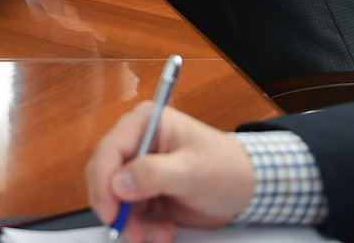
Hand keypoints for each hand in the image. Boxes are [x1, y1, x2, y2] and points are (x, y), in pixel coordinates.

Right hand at [86, 104, 255, 241]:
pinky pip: (130, 213)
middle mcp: (136, 143)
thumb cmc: (227, 168)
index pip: (109, 151)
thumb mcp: (193, 170)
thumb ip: (154, 174)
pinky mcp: (145, 191)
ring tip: (159, 234)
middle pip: (105, 176)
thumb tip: (118, 183)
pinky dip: (142, 228)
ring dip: (132, 222)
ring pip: (115, 200)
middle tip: (130, 231)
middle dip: (116, 208)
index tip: (110, 211)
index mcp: (144, 123)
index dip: (104, 182)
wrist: (249, 188)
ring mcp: (139, 169)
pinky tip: (164, 230)